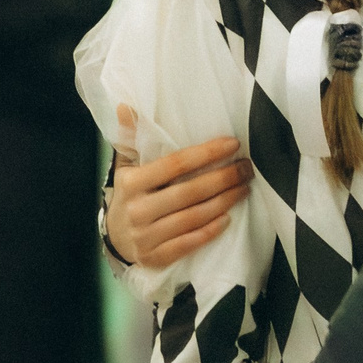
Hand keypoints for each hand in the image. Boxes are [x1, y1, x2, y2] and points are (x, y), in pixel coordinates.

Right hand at [109, 104, 251, 268]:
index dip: (206, 153)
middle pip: (189, 192)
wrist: (115, 238)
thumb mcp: (126, 165)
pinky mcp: (154, 257)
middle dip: (224, 178)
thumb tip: (126, 105)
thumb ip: (131, 138)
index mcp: (130, 182)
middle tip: (248, 167)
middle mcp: (136, 210)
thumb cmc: (130, 194)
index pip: (175, 164)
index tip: (233, 144)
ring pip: (193, 218)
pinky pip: (188, 244)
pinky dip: (210, 231)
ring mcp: (145, 236)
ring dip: (224, 202)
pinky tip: (228, 218)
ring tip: (245, 188)